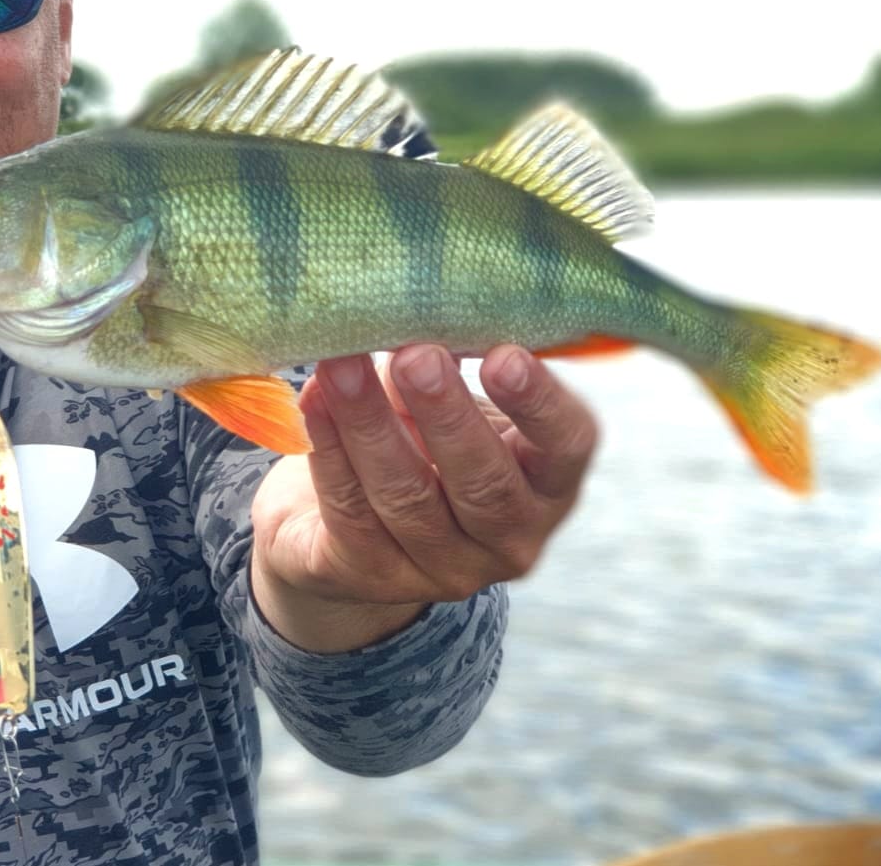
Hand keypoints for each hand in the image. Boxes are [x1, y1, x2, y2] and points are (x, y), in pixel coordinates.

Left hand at [249, 344, 596, 651]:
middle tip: (415, 356)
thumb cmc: (417, 438)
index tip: (504, 355)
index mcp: (548, 483)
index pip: (567, 447)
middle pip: (484, 483)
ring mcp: (443, 568)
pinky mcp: (372, 575)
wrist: (341, 526)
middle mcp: (509, 537)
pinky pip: (349, 510)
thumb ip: (452, 363)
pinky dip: (328, 449)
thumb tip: (426, 304)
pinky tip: (313, 400)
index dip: (539, 404)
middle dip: (445, 415)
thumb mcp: (451, 402)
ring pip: (407, 497)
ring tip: (341, 363)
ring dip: (369, 423)